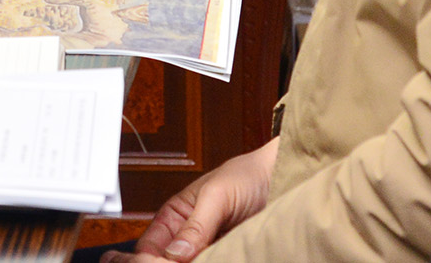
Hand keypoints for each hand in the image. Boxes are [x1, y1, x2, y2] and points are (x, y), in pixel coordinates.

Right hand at [103, 139, 279, 262]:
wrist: (281, 178)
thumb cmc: (247, 176)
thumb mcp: (217, 195)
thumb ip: (196, 224)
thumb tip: (175, 252)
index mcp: (174, 217)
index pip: (149, 247)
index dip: (149, 260)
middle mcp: (188, 238)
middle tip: (187, 262)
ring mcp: (208, 251)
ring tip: (210, 258)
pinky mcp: (227, 257)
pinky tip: (221, 261)